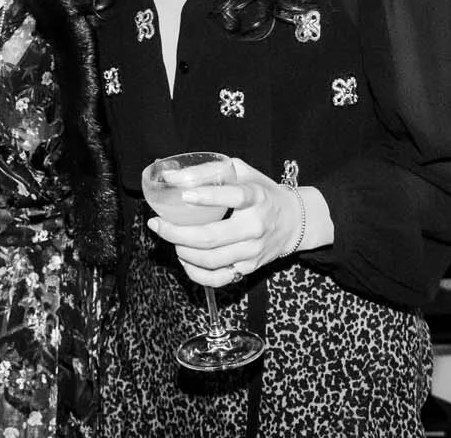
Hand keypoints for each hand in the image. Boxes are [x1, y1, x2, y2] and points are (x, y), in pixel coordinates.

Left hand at [147, 157, 299, 288]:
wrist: (293, 221)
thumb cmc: (260, 192)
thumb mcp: (241, 171)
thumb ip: (207, 171)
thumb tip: (168, 176)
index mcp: (256, 197)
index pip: (234, 197)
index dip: (208, 197)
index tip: (184, 195)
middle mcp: (256, 226)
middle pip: (212, 236)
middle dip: (177, 233)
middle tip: (157, 224)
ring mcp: (253, 251)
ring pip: (211, 259)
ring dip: (182, 250)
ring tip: (168, 237)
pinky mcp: (249, 268)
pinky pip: (219, 279)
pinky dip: (196, 273)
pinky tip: (184, 259)